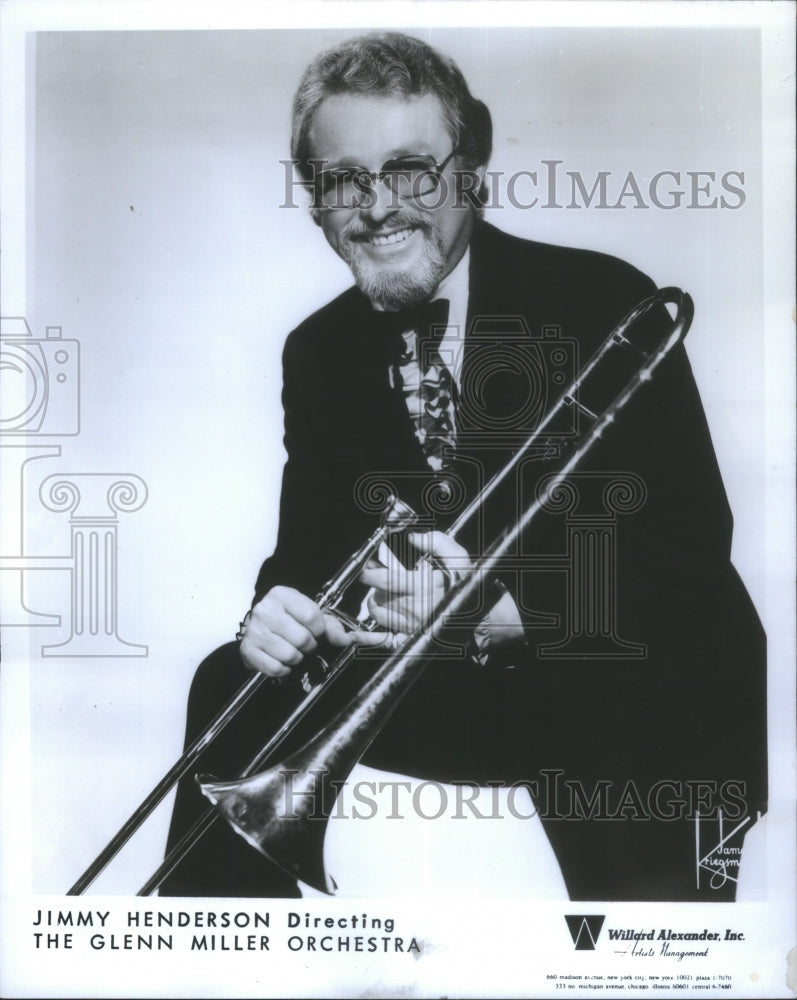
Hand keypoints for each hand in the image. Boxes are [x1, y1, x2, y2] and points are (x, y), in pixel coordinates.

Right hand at [240, 585, 392, 676]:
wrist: (258, 627)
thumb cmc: (287, 620)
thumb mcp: (309, 615)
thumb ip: (331, 626)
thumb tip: (347, 640)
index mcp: (282, 595)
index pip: (311, 616)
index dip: (319, 629)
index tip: (316, 631)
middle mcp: (265, 609)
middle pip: (302, 638)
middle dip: (309, 646)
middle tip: (304, 644)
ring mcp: (254, 630)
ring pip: (290, 655)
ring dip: (297, 658)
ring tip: (293, 651)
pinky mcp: (247, 649)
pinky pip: (275, 668)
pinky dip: (283, 669)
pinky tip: (282, 660)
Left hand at [354, 531, 471, 639]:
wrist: (485, 618)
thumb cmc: (471, 587)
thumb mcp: (459, 558)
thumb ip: (436, 542)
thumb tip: (413, 537)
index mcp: (424, 585)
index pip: (384, 580)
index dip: (369, 574)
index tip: (365, 570)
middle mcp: (415, 608)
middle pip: (378, 597)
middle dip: (375, 588)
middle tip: (378, 582)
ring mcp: (412, 627)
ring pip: (379, 615)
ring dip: (375, 605)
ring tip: (380, 598)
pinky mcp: (413, 641)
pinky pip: (384, 641)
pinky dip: (368, 638)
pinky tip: (358, 635)